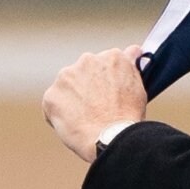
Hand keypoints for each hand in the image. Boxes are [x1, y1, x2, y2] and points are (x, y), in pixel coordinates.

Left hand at [43, 45, 146, 161]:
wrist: (110, 137)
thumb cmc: (127, 115)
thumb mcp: (138, 85)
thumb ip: (130, 65)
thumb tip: (133, 50)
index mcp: (112, 56)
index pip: (106, 64)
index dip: (107, 82)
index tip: (110, 96)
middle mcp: (87, 60)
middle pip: (84, 73)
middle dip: (88, 88)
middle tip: (98, 109)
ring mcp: (66, 76)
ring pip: (67, 87)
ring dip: (73, 99)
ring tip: (87, 119)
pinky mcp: (51, 95)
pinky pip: (53, 105)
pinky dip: (60, 115)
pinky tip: (75, 125)